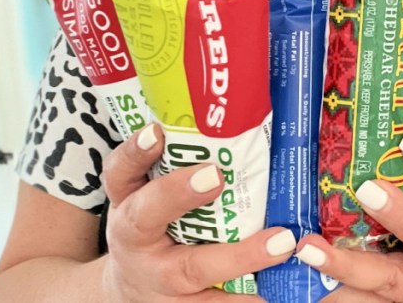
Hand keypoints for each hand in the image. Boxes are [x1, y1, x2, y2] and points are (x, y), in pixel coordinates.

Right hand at [100, 123, 294, 301]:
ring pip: (193, 270)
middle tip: (215, 174)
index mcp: (127, 203)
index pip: (121, 171)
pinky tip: (279, 292)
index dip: (135, 152)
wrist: (131, 291)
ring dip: (240, 258)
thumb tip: (226, 117)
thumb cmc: (152, 229)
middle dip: (178, 194)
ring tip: (281, 244)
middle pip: (149, 216)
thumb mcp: (146, 195)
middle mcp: (136, 240)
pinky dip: (249, 299)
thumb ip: (173, 164)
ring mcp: (159, 279)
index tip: (155, 131)